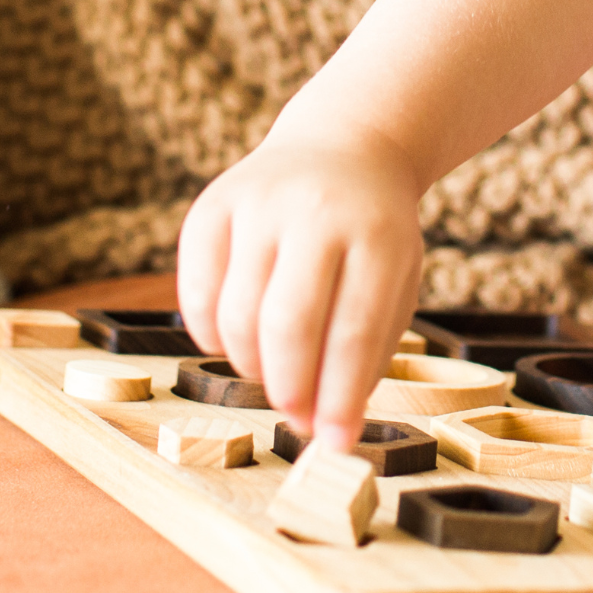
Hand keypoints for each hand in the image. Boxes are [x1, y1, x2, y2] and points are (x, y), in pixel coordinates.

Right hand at [176, 128, 425, 451]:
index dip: (340, 398)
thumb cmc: (373, 236)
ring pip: (236, 314)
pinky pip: (195, 293)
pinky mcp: (212, 205)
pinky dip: (210, 336)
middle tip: (296, 419)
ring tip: (273, 372)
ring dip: (251, 366)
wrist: (343, 148)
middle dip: (289, 389)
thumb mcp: (398, 281)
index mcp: (377, 233)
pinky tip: (237, 340)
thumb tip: (328, 434)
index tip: (335, 444)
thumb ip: (367, 354)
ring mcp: (258, 203)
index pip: (353, 331)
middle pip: (288, 324)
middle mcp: (316, 211)